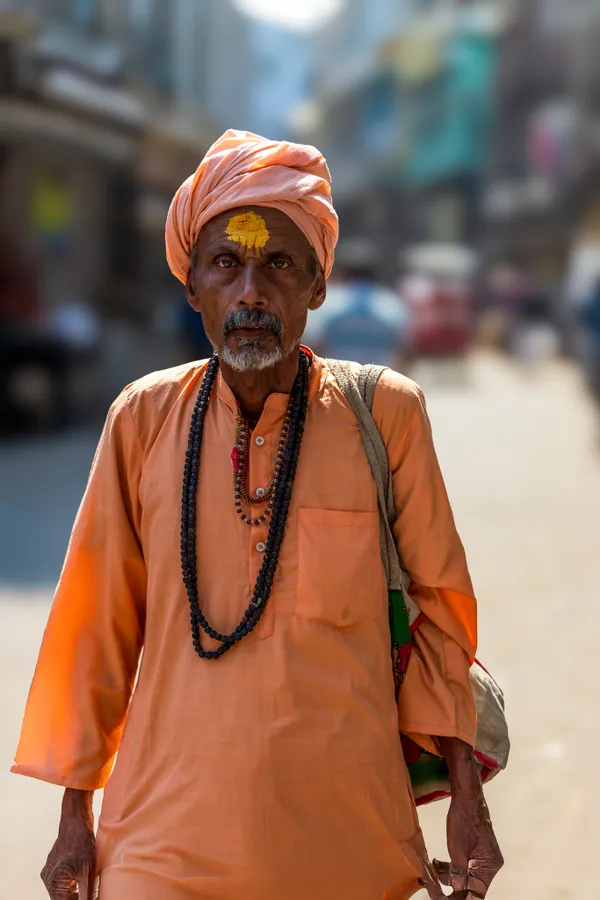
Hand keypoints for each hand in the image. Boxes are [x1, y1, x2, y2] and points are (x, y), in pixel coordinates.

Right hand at [41, 789, 96, 898]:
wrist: (77, 818)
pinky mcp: (57, 865)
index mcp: (52, 882)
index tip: (93, 898)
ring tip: (91, 889)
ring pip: (65, 891)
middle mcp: (48, 878)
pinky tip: (86, 882)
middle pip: (63, 899)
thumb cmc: (81, 841)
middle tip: (94, 894)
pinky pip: (65, 882)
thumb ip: (87, 893)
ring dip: (77, 893)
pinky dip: (75, 885)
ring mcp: (51, 871)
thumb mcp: (87, 871)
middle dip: (78, 898)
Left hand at [434, 739, 502, 897]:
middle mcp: (489, 865)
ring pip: (465, 876)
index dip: (461, 899)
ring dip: (448, 876)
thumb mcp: (457, 850)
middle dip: (452, 889)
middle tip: (434, 890)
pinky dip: (451, 866)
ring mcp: (483, 857)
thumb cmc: (463, 819)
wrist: (466, 797)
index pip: (477, 894)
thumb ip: (458, 873)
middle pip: (471, 887)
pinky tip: (438, 863)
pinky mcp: (476, 851)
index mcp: (488, 866)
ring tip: (432, 871)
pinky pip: (464, 865)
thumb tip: (456, 889)